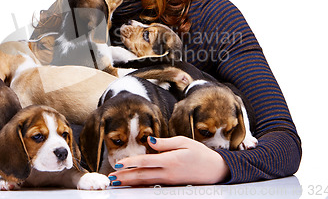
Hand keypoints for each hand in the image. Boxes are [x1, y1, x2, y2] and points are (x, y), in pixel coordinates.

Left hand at [108, 136, 229, 185]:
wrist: (216, 170)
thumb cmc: (201, 154)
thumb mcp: (184, 142)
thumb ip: (165, 143)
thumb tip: (149, 141)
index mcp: (171, 160)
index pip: (146, 161)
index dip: (131, 163)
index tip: (119, 164)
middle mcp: (168, 172)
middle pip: (142, 175)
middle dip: (125, 177)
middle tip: (111, 178)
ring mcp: (169, 180)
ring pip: (145, 182)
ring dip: (130, 182)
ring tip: (117, 182)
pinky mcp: (171, 184)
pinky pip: (153, 185)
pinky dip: (141, 185)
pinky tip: (133, 185)